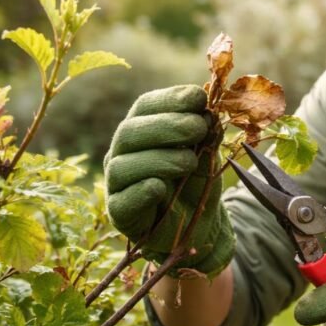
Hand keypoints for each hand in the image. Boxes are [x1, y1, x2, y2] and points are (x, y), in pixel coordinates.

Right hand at [104, 85, 233, 276]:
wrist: (199, 225)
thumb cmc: (196, 182)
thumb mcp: (207, 153)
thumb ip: (206, 134)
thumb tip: (208, 111)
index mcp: (142, 130)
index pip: (145, 106)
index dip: (170, 100)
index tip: (199, 99)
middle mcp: (123, 153)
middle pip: (129, 132)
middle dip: (167, 126)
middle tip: (198, 128)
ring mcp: (117, 183)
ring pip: (123, 165)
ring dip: (160, 159)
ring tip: (190, 162)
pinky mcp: (120, 213)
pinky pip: (122, 201)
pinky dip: (141, 191)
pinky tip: (160, 187)